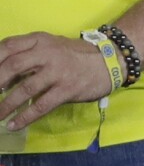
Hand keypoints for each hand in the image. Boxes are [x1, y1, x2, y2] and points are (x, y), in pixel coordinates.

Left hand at [0, 32, 114, 129]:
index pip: (7, 47)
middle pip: (12, 66)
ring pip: (25, 89)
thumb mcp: (51, 46)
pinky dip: (25, 117)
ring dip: (6, 105)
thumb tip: (1, 77)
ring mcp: (58, 71)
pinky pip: (41, 105)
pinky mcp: (68, 89)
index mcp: (40, 40)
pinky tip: (14, 125)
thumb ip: (28, 56)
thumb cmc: (75, 55)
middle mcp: (47, 53)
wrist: (111, 60)